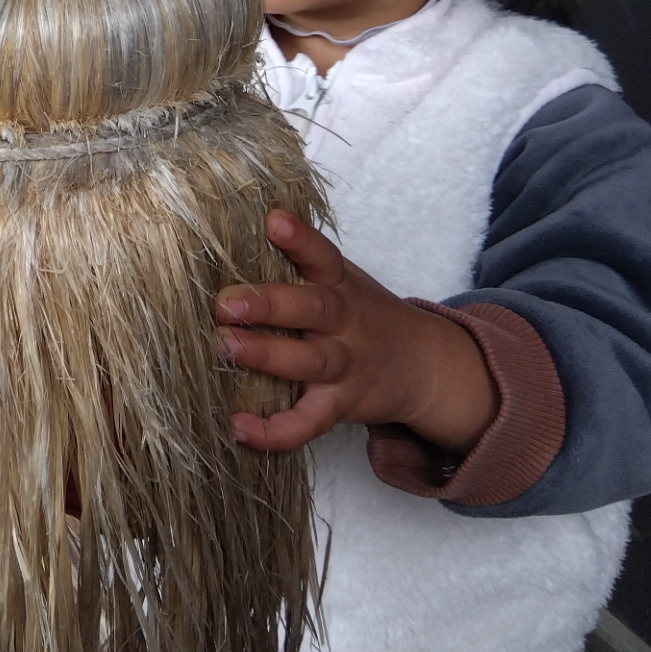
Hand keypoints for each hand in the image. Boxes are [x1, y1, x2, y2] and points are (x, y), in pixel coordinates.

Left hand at [215, 211, 498, 453]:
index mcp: (342, 285)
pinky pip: (309, 422)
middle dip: (269, 304)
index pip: (323, 256)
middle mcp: (346, 323)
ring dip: (268, 356)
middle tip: (225, 301)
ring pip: (310, 361)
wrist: (425, 365)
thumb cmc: (363, 314)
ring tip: (227, 348)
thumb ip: (298, 263)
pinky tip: (239, 428)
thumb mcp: (343, 280)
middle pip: (313, 309)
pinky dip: (276, 431)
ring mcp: (346, 366)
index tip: (273, 220)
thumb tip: (229, 230)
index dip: (300, 239)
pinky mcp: (341, 405)